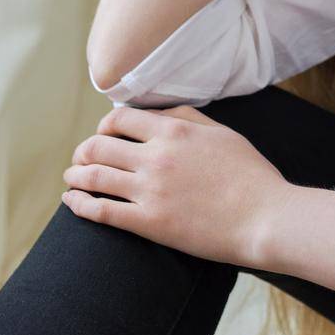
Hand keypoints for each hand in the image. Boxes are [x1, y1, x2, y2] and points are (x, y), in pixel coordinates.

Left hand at [62, 104, 291, 268]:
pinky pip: (102, 211)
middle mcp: (156, 157)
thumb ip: (188, 117)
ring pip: (94, 177)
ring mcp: (150, 190)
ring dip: (75, 176)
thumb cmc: (250, 174)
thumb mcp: (222, 133)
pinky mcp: (149, 222)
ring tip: (71, 178)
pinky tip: (72, 202)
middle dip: (83, 151)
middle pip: (99, 146)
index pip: (120, 119)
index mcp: (174, 131)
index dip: (104, 125)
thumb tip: (159, 112)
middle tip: (80, 158)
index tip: (102, 134)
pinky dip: (79, 204)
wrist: (264, 216)